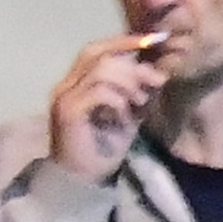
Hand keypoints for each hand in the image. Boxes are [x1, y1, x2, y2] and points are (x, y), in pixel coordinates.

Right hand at [45, 26, 179, 172]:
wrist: (84, 181)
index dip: (124, 40)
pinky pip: (99, 92)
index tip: (154, 40)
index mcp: (76, 81)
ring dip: (128, 83)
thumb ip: (137, 91)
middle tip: (156, 80)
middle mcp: (65, 84)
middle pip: (97, 53)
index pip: (97, 49)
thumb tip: (158, 70)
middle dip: (131, 63)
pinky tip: (126, 115)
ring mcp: (64, 97)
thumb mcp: (128, 113)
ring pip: (100, 70)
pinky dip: (119, 99)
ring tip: (140, 102)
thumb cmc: (104, 148)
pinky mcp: (68, 112)